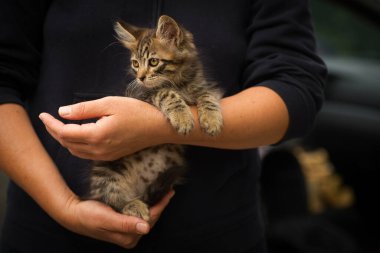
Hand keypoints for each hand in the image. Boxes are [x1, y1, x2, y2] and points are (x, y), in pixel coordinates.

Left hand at [39, 96, 168, 160]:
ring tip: (58, 127)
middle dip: (54, 132)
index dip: (51, 124)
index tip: (42, 114)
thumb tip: (62, 112)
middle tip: (47, 120)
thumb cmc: (137, 112)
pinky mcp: (111, 156)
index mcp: (97, 135)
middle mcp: (99, 149)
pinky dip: (76, 146)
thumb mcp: (110, 104)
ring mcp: (105, 155)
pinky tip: (76, 137)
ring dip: (64, 140)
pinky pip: (86, 155)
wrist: (159, 128)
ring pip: (76, 151)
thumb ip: (84, 109)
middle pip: (67, 144)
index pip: (65, 132)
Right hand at [61, 190, 174, 248]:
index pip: (151, 219)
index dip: (161, 205)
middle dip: (161, 204)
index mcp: (128, 237)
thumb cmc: (88, 216)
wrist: (73, 213)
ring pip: (147, 215)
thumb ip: (126, 224)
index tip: (170, 192)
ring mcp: (127, 230)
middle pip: (151, 218)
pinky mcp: (123, 223)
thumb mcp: (106, 219)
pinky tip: (150, 196)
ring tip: (163, 191)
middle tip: (169, 189)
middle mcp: (130, 235)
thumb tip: (146, 228)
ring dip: (155, 204)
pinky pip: (139, 213)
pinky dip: (146, 204)